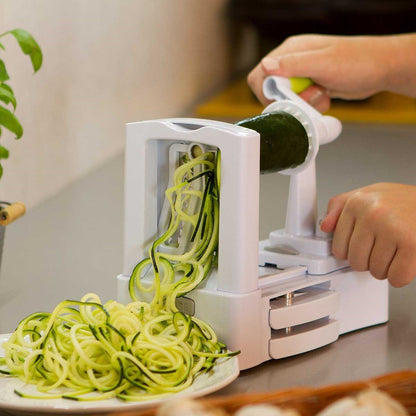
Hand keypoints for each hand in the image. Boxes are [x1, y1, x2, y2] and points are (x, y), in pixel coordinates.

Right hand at [247, 33, 415, 111]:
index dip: (266, 91)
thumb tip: (266, 66)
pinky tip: (325, 98)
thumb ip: (293, 65)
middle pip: (272, 90)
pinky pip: (300, 103)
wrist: (382, 69)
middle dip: (288, 100)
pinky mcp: (310, 86)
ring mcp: (302, 75)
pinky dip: (311, 106)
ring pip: (287, 99)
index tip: (282, 100)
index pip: (261, 73)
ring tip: (321, 95)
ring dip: (303, 104)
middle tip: (307, 98)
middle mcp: (293, 62)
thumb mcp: (323, 63)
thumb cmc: (358, 61)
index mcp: (291, 50)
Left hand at [320, 183, 415, 286]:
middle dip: (368, 262)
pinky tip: (404, 262)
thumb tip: (325, 227)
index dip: (351, 253)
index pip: (338, 247)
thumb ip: (339, 207)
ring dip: (386, 269)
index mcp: (356, 203)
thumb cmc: (402, 201)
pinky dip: (400, 276)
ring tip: (394, 252)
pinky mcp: (411, 243)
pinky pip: (397, 277)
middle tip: (381, 251)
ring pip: (376, 271)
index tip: (362, 248)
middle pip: (356, 262)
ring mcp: (391, 228)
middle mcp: (371, 214)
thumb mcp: (367, 195)